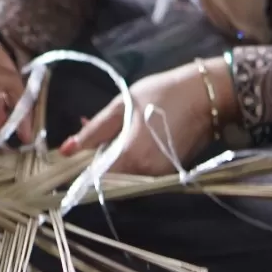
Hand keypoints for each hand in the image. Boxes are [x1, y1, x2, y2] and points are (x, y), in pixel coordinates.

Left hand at [60, 59, 234, 173]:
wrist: (206, 96)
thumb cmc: (162, 94)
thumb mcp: (124, 105)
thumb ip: (95, 130)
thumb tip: (65, 150)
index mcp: (131, 156)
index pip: (97, 177)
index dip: (83, 170)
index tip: (74, 160)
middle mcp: (146, 173)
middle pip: (111, 178)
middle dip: (99, 161)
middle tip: (95, 138)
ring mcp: (160, 175)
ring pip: (127, 175)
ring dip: (116, 159)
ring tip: (118, 132)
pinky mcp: (171, 172)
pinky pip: (143, 171)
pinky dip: (133, 159)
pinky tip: (133, 138)